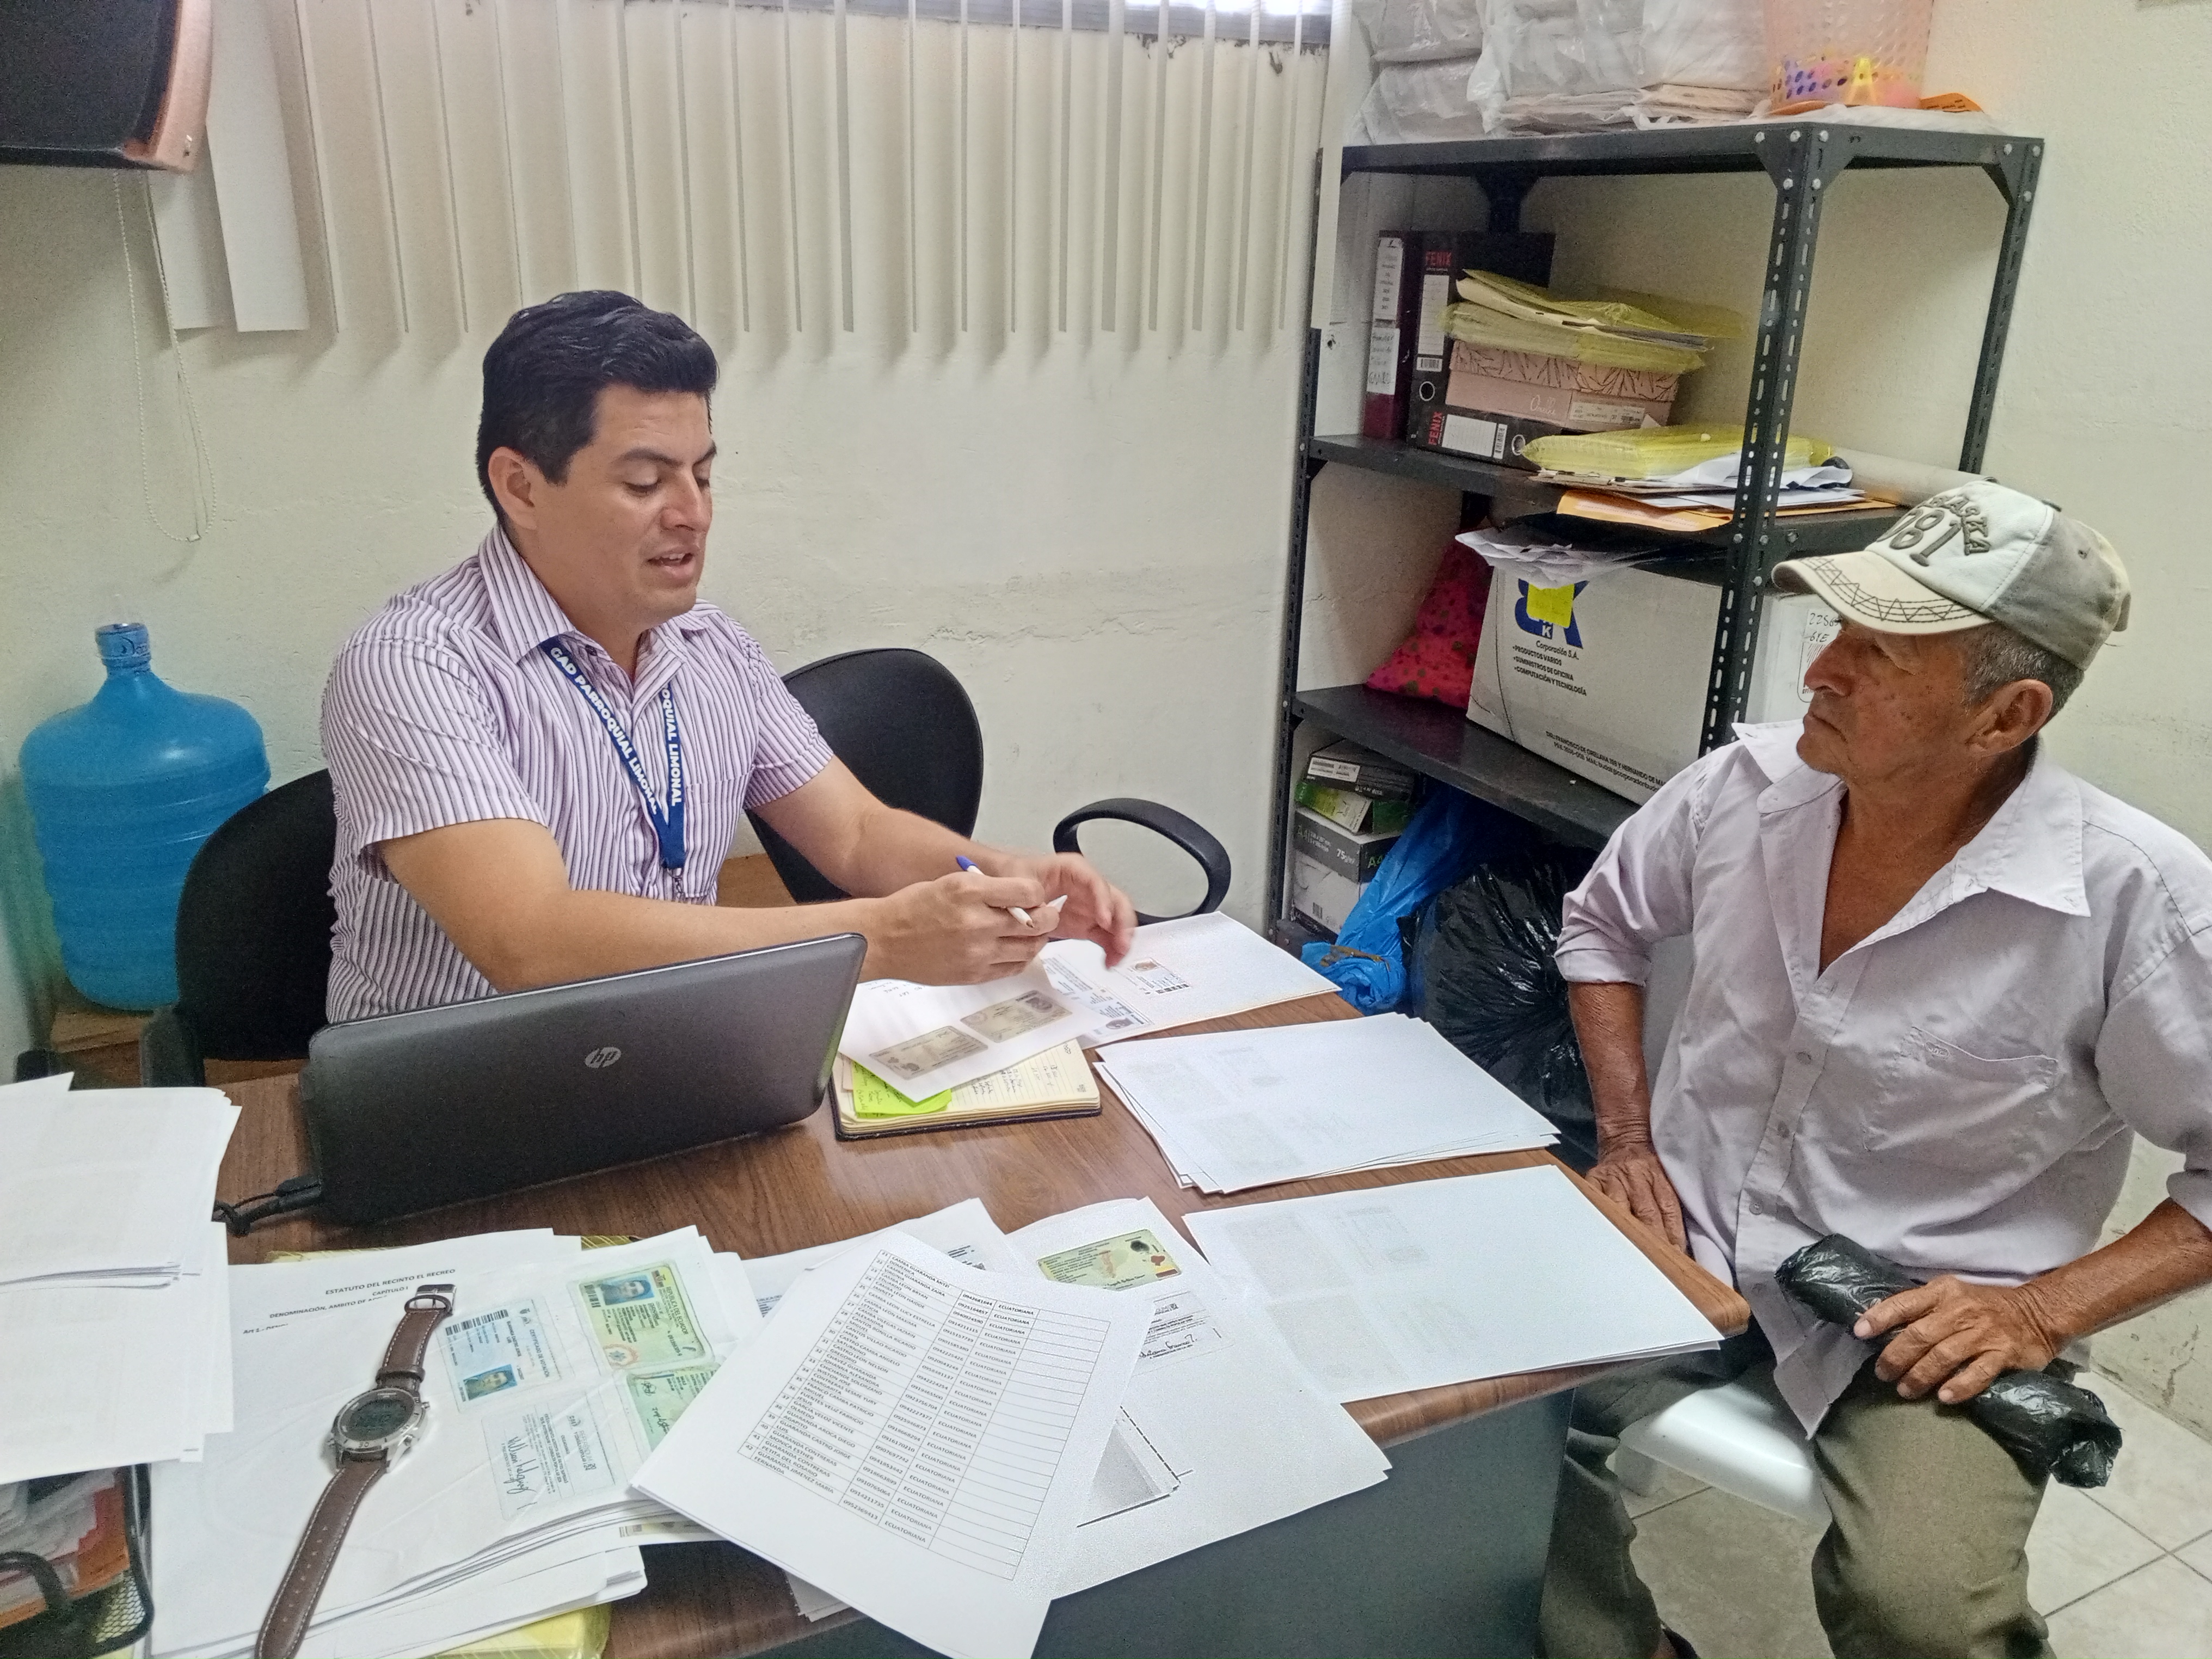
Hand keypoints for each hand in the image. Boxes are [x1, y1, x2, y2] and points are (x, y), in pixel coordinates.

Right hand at [864, 870, 1056, 983]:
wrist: (884, 939)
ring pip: (1030, 949)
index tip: (1037, 896)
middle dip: (1048, 917)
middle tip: (1046, 915)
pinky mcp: (974, 974)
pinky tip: (1014, 949)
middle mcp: (977, 923)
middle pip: (1037, 923)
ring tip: (1031, 933)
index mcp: (970, 892)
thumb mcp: (952, 882)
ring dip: (1037, 940)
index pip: (1029, 892)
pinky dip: (1021, 958)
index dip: (1040, 894)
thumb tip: (1026, 897)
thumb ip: (989, 888)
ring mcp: (977, 953)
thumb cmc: (915, 906)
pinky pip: (1013, 968)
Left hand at [996, 852, 1137, 965]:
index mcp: (1074, 870)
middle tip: (1121, 944)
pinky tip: (1109, 961)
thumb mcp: (1020, 881)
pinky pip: (1107, 936)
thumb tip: (1038, 916)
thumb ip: (1029, 899)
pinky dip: (1111, 948)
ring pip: (1116, 920)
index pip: (1096, 882)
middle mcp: (1089, 887)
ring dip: (1121, 939)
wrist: (1012, 884)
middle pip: (1116, 901)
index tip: (1104, 921)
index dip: (1104, 901)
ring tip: (1116, 958)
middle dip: (1122, 923)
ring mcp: (1091, 906)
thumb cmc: (1019, 875)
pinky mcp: (1088, 924)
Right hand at [1585, 1144, 1686, 1253]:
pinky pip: (1596, 1203)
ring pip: (1621, 1210)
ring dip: (1628, 1234)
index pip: (1668, 1208)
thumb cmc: (1649, 1164)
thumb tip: (1678, 1244)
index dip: (1673, 1234)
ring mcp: (1612, 1179)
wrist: (1624, 1139)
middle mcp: (1636, 1176)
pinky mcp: (1593, 1180)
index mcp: (1658, 1175)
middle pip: (1646, 1213)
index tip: (1677, 1257)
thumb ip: (1669, 1205)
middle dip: (1653, 1239)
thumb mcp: (1666, 1177)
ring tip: (1633, 1257)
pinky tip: (1605, 1239)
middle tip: (1658, 1264)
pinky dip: (1601, 1221)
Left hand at [1856, 1277, 2065, 1404]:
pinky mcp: (2004, 1354)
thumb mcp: (1952, 1295)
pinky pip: (1978, 1372)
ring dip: (1920, 1375)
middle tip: (1883, 1374)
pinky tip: (1945, 1397)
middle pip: (1919, 1335)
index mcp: (1943, 1292)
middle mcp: (1960, 1311)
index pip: (1904, 1303)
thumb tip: (1881, 1325)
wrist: (2038, 1311)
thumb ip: (1922, 1308)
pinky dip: (1960, 1385)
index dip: (1879, 1317)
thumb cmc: (1985, 1306)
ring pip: (1943, 1356)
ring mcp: (1983, 1333)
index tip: (1859, 1333)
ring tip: (1905, 1390)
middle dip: (1895, 1357)